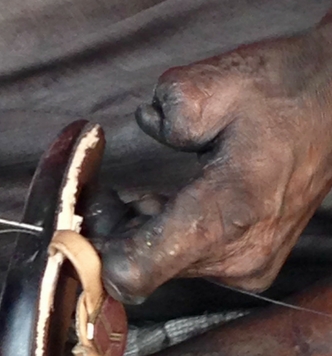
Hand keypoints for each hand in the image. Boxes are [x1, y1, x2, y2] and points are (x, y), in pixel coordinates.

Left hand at [101, 16, 331, 302]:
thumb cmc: (280, 88)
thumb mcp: (213, 83)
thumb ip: (168, 112)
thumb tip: (143, 132)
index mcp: (230, 209)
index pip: (135, 269)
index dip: (92, 251)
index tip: (75, 222)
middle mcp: (241, 253)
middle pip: (140, 272)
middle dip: (110, 236)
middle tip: (103, 197)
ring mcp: (248, 266)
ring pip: (159, 272)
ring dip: (133, 238)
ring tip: (132, 197)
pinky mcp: (251, 268)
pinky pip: (182, 266)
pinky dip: (159, 240)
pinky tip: (158, 206)